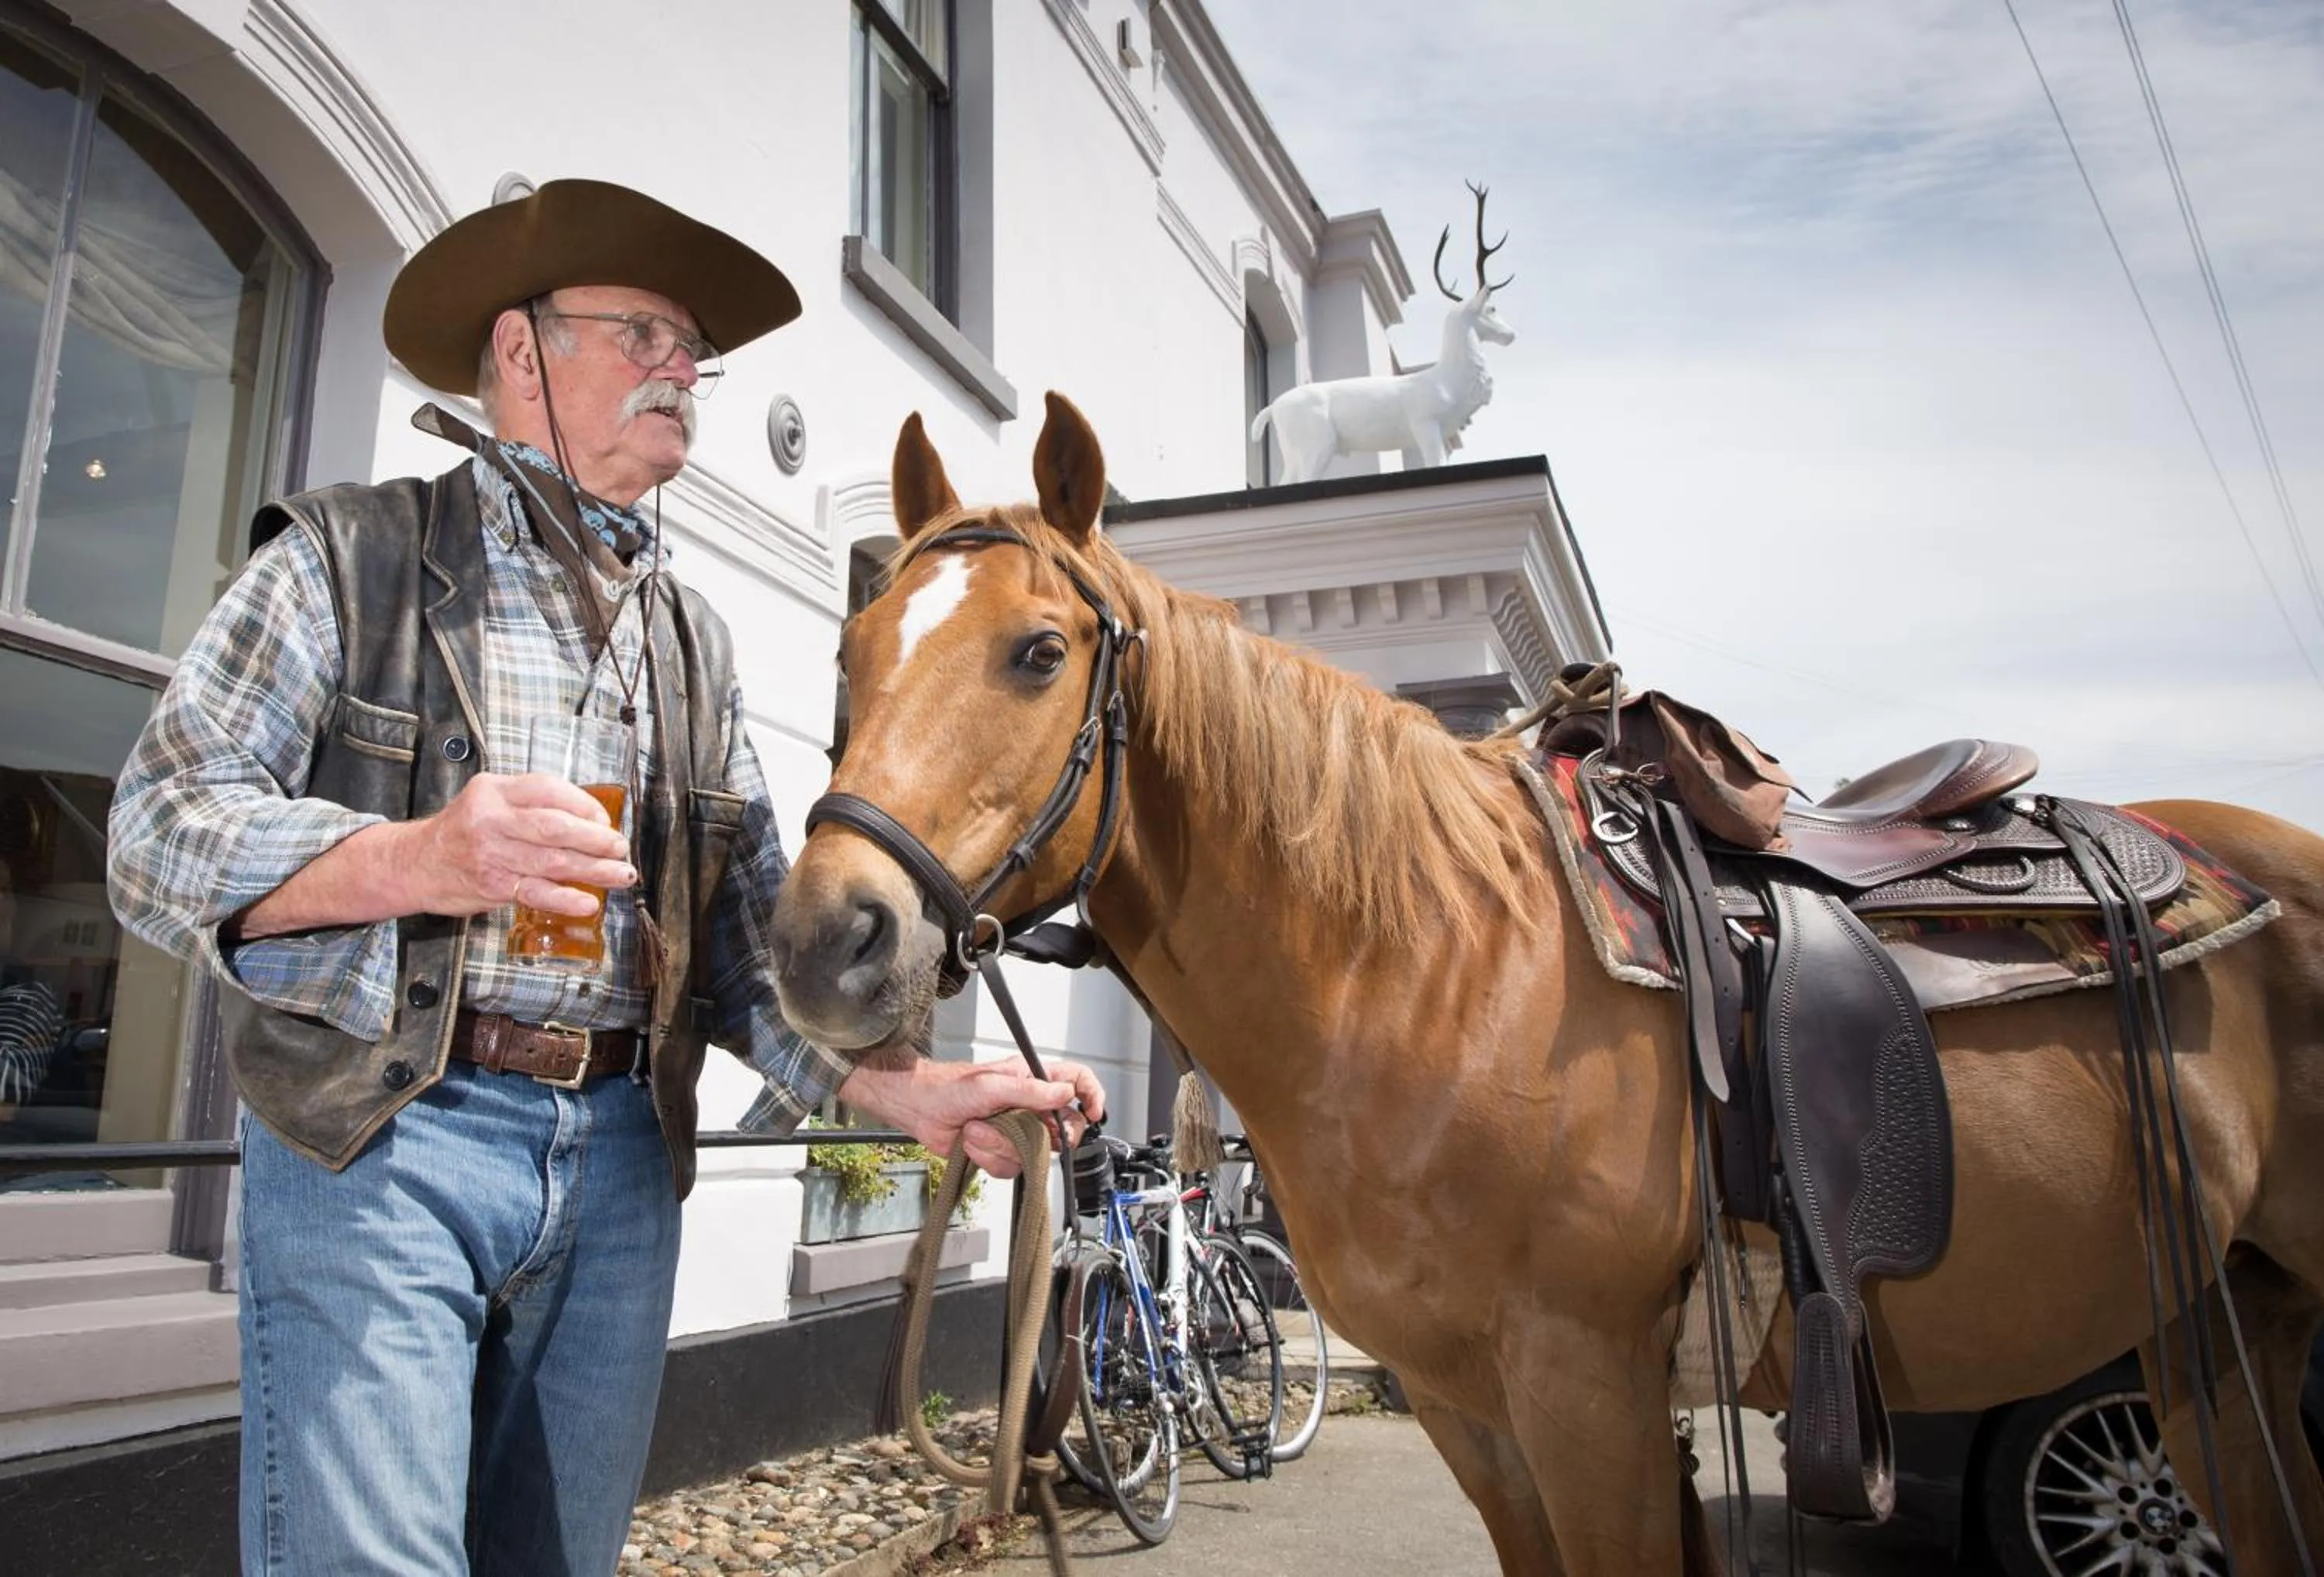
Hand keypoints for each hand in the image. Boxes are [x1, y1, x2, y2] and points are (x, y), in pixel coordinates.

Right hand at [407, 772, 635, 917]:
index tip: (605, 821)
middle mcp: (491, 819)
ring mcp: (491, 854)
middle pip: (555, 826)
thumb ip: (530, 804)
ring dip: (594, 870)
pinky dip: (566, 898)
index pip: (549, 790)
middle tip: (620, 848)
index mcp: (495, 791)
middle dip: (596, 839)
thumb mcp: (489, 800)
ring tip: (620, 874)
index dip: (585, 805)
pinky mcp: (491, 885)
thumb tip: (589, 820)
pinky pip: (536, 892)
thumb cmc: (461, 832)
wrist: (414, 863)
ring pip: (552, 861)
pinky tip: (588, 902)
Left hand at [838, 1057, 1106, 1176]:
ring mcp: (1016, 1128)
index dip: (1091, 1094)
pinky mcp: (1001, 1149)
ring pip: (1034, 1152)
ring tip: (977, 1131)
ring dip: (1002, 1146)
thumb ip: (1029, 1090)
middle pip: (1063, 1126)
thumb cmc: (947, 1087)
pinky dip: (989, 1158)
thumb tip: (1063, 1093)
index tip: (1092, 1113)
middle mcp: (1029, 1104)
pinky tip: (973, 1143)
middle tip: (1025, 1134)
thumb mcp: (990, 1085)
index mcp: (1032, 1079)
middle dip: (1044, 1137)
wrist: (918, 1109)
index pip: (1077, 1080)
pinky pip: (1012, 1165)